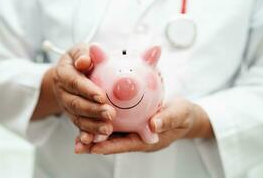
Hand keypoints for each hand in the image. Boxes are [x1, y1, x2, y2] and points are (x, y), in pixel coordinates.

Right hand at [32, 44, 115, 137]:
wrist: (67, 75)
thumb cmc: (79, 59)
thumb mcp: (79, 51)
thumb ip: (83, 53)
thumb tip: (85, 60)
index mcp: (63, 74)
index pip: (74, 82)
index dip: (87, 90)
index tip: (102, 96)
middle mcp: (62, 93)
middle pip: (76, 103)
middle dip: (93, 111)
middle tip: (110, 114)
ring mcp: (66, 107)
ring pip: (77, 118)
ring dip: (92, 126)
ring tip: (107, 129)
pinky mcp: (73, 116)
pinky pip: (79, 127)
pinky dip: (88, 134)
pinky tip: (100, 140)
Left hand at [75, 98, 212, 153]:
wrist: (184, 115)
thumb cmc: (183, 116)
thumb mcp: (180, 115)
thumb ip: (168, 119)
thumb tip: (154, 125)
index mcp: (148, 140)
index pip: (126, 145)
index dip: (110, 146)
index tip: (94, 147)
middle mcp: (137, 138)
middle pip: (114, 143)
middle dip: (96, 145)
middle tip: (78, 144)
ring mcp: (133, 132)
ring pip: (112, 136)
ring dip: (95, 136)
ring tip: (78, 138)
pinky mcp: (131, 124)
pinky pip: (115, 126)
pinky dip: (102, 124)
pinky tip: (90, 118)